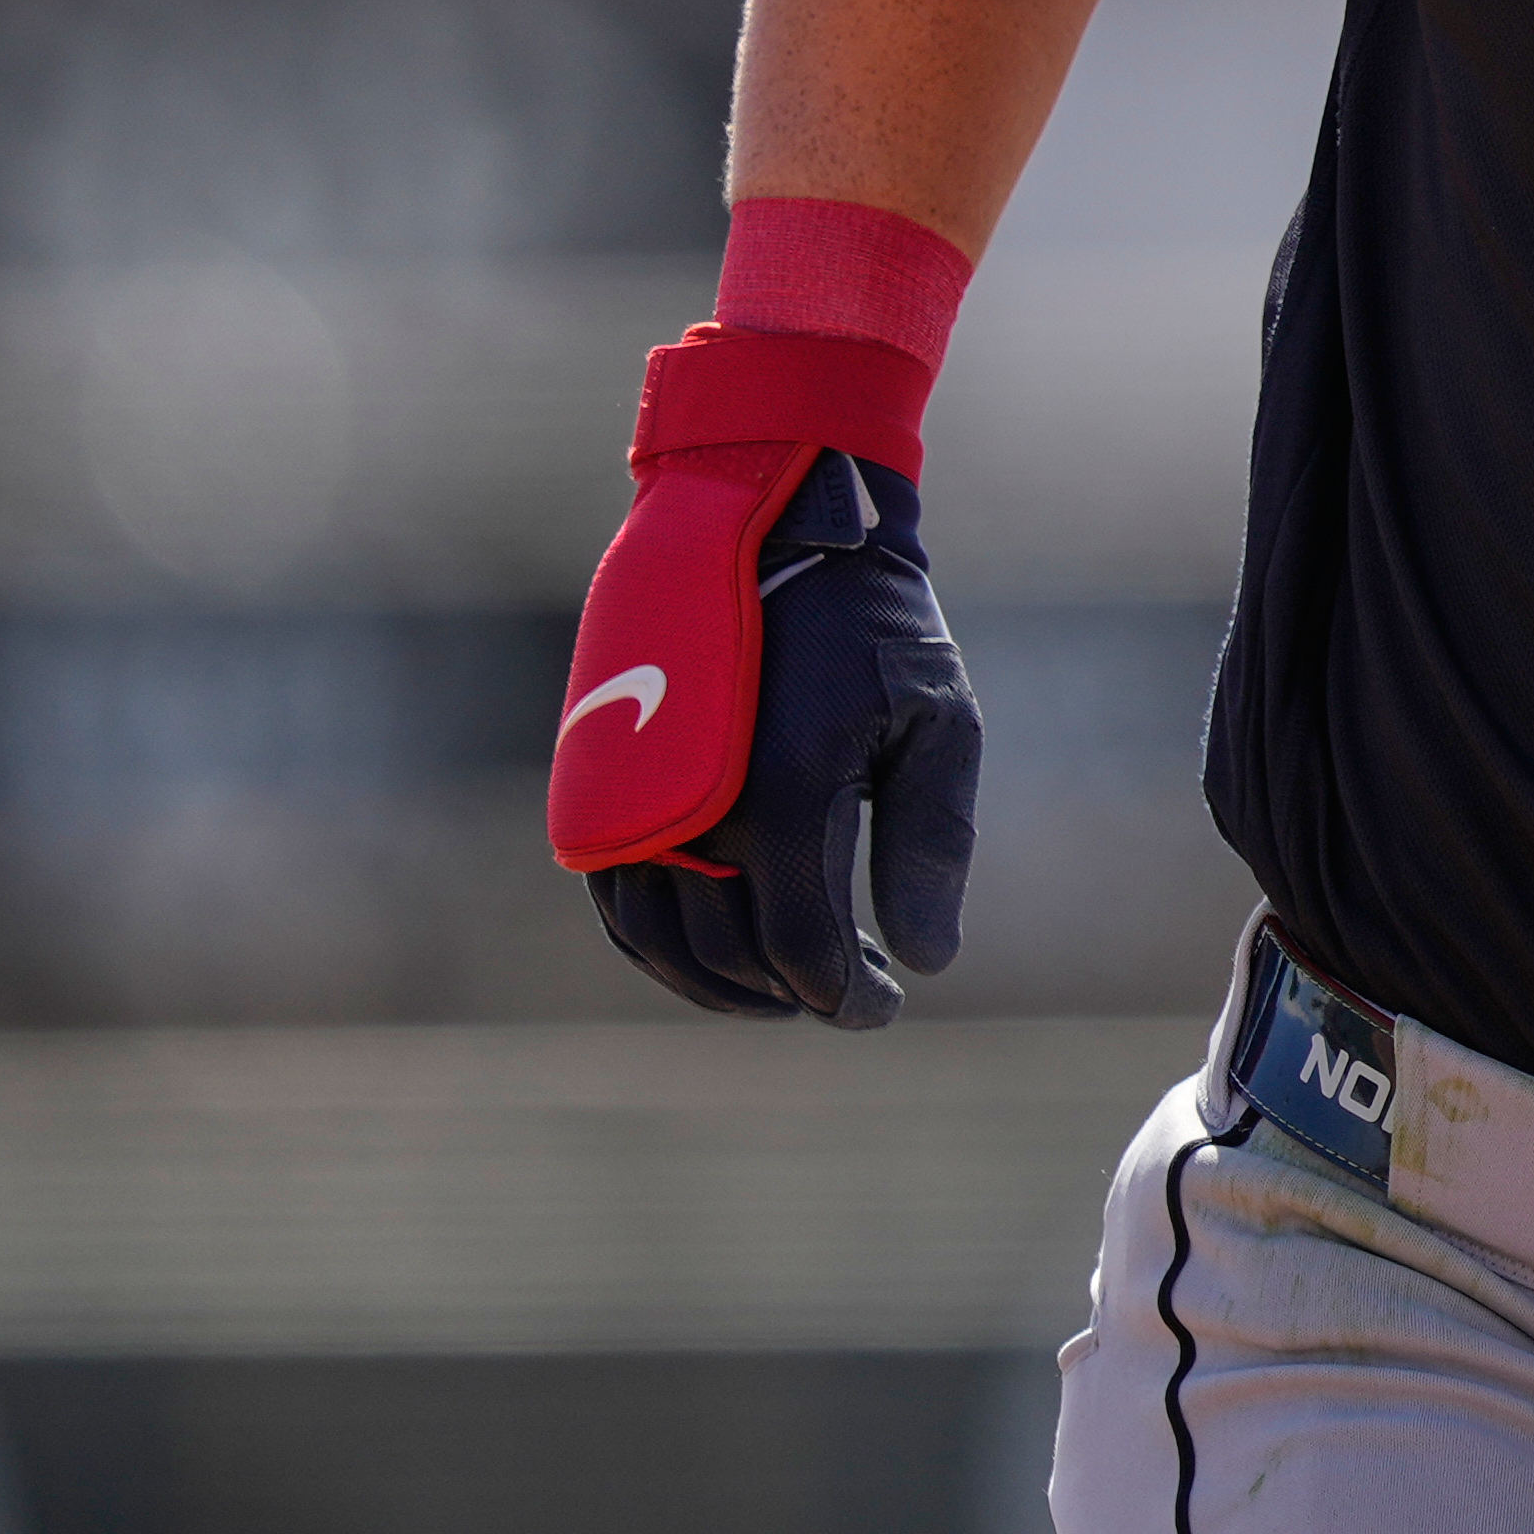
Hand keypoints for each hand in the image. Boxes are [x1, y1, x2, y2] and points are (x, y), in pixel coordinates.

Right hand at [583, 451, 983, 1027]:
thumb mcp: (937, 721)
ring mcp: (631, 802)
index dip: (846, 999)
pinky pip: (617, 899)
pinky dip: (661, 944)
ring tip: (787, 992)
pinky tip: (719, 949)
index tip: (887, 1008)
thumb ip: (929, 844)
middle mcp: (692, 810)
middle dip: (795, 994)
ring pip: (658, 941)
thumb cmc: (873, 623)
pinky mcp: (596, 788)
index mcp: (782, 796)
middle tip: (850, 996)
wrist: (771, 525)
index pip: (802, 951)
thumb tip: (924, 959)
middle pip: (733, 956)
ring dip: (719, 983)